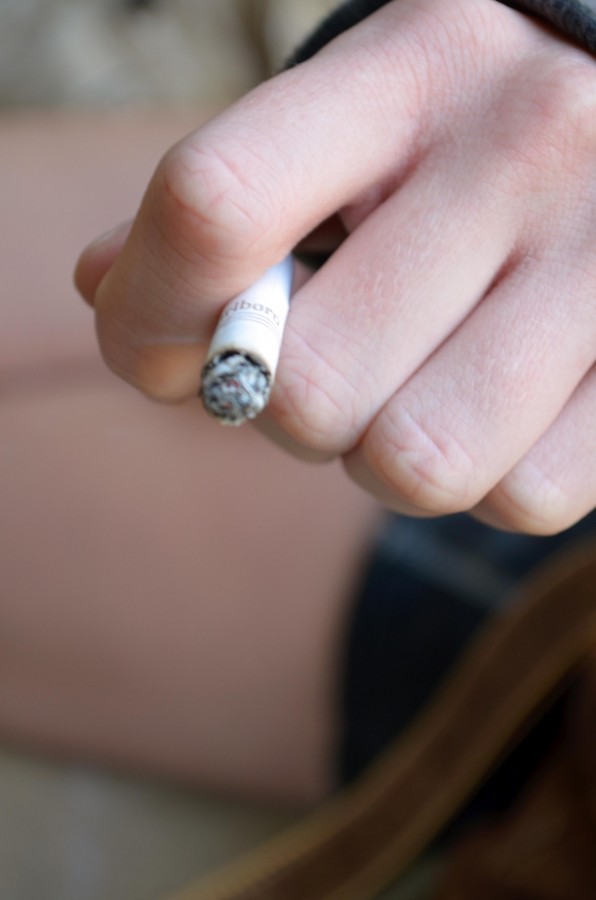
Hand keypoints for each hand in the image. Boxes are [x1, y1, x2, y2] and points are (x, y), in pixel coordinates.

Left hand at [75, 0, 595, 533]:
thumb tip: (109, 287)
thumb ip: (224, 204)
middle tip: (329, 367)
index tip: (158, 355)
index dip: (151, 315)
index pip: (215, 208)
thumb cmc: (462, 144)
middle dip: (286, 411)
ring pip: (412, 464)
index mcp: (407, 75)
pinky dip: (483, 479)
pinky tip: (496, 410)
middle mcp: (519, 152)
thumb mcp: (350, 124)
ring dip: (381, 455)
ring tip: (414, 391)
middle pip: (307, 386)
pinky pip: (517, 498)